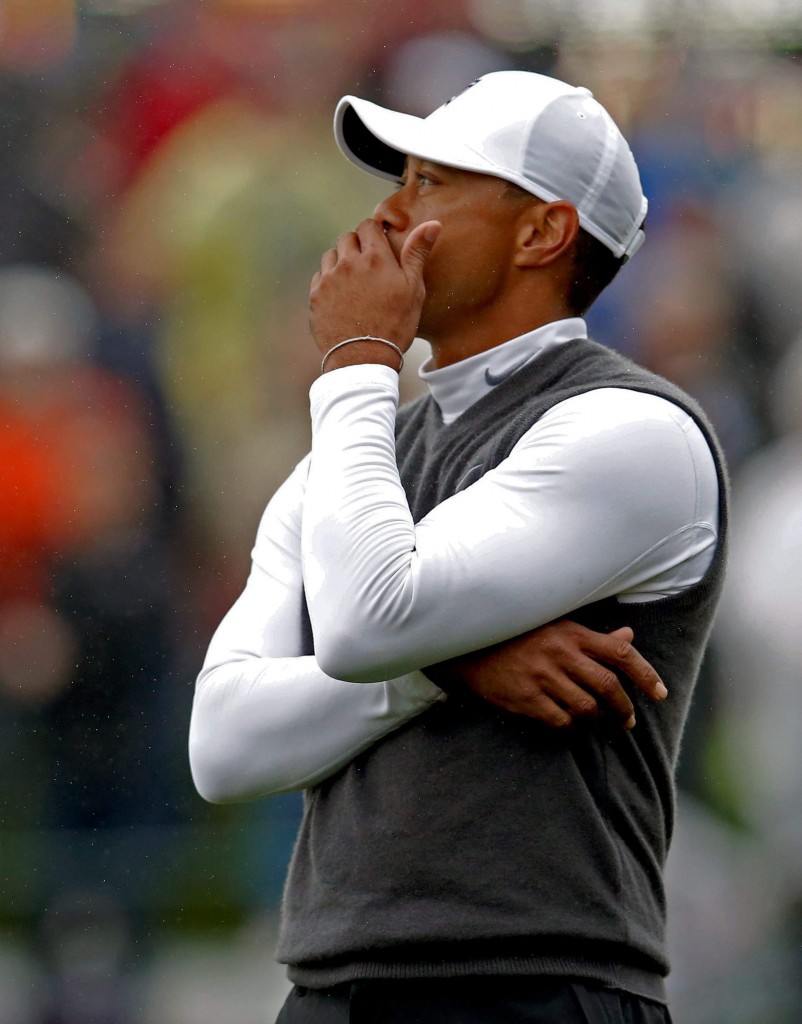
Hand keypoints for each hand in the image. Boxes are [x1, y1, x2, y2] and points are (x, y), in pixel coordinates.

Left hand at [309, 218, 440, 368]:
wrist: (363, 358)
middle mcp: (348, 263)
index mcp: (375, 258)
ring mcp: (328, 279)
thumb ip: (417, 253)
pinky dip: (328, 281)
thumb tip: (433, 224)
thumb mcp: (413, 289)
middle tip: (367, 267)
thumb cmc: (393, 326)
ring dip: (340, 262)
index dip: (374, 234)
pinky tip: (340, 296)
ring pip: (331, 256)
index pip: (368, 226)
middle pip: (347, 238)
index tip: (378, 245)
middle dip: (356, 247)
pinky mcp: (315, 296)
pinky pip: (319, 277)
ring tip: (353, 282)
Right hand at [425, 620, 666, 729]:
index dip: (646, 674)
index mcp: (571, 632)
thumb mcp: (556, 626)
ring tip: (599, 722)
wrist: (468, 645)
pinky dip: (571, 727)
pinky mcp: (525, 698)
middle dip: (625, 709)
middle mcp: (560, 653)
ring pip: (587, 708)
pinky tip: (570, 724)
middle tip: (629, 721)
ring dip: (599, 720)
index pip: (620, 652)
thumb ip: (593, 636)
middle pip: (608, 687)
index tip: (661, 693)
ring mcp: (542, 677)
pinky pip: (560, 721)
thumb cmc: (517, 634)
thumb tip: (628, 637)